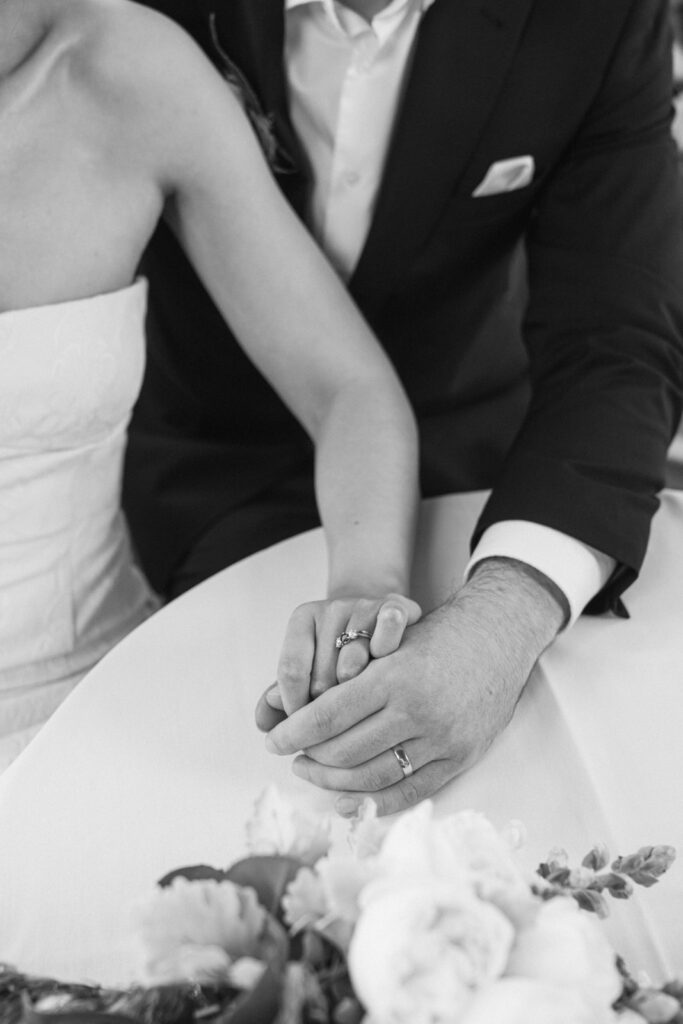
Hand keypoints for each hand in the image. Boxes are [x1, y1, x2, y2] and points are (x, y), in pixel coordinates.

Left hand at [255, 593, 420, 728]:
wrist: (387, 622)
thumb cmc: (342, 656)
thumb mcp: (311, 671)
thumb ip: (284, 697)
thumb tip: (263, 722)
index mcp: (304, 618)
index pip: (291, 671)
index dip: (295, 709)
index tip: (303, 734)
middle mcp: (332, 607)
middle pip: (321, 677)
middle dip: (327, 711)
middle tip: (338, 725)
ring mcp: (365, 607)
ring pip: (352, 670)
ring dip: (356, 696)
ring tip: (363, 703)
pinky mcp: (394, 609)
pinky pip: (384, 647)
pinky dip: (383, 664)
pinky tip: (386, 675)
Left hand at [262, 560, 564, 815]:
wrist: (499, 637)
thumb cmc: (438, 635)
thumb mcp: (392, 644)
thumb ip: (353, 677)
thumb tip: (300, 713)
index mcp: (396, 676)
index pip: (329, 716)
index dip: (295, 733)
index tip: (274, 741)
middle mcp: (418, 710)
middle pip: (346, 751)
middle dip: (311, 757)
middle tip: (293, 754)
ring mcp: (442, 738)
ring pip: (373, 776)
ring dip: (334, 782)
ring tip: (315, 771)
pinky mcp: (460, 758)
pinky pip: (409, 792)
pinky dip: (373, 801)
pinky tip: (346, 799)